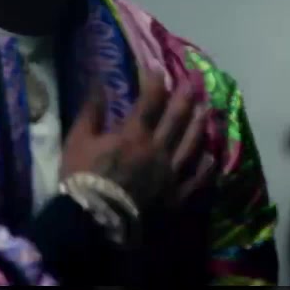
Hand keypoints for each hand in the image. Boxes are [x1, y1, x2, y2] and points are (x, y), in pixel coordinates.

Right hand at [59, 71, 216, 214]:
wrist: (93, 222)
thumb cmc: (83, 179)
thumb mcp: (78, 140)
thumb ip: (91, 111)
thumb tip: (99, 83)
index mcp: (134, 134)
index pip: (150, 100)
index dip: (155, 80)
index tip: (157, 67)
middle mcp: (158, 149)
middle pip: (177, 118)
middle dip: (185, 96)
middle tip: (195, 80)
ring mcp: (171, 174)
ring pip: (191, 144)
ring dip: (199, 124)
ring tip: (206, 109)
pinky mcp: (176, 197)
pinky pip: (196, 179)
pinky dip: (205, 167)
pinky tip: (211, 157)